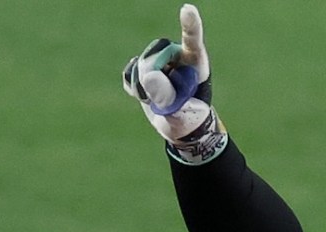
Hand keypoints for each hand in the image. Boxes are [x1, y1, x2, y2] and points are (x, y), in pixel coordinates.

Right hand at [123, 6, 225, 160]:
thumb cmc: (190, 118)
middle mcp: (177, 56)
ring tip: (159, 101)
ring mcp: (161, 60)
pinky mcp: (145, 68)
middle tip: (165, 101)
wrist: (181, 126)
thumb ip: (167, 97)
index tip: (188, 9)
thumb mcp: (181, 114)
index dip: (190, 25)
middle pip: (155, 54)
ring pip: (140, 64)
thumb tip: (148, 75)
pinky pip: (130, 72)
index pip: (192, 41)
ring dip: (143, 87)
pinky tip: (145, 96)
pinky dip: (133, 88)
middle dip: (152, 78)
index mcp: (195, 63)